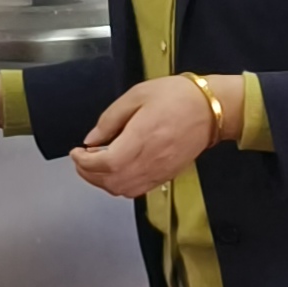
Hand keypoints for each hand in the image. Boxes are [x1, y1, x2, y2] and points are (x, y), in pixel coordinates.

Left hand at [72, 76, 219, 198]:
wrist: (210, 109)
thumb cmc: (177, 97)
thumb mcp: (137, 95)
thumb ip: (110, 119)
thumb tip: (92, 140)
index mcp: (140, 139)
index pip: (104, 164)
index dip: (84, 162)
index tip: (76, 152)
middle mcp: (149, 161)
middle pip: (110, 182)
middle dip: (88, 174)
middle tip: (81, 160)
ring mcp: (158, 172)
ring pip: (122, 190)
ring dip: (103, 182)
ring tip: (96, 166)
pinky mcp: (165, 176)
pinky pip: (137, 191)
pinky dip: (119, 186)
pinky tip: (116, 171)